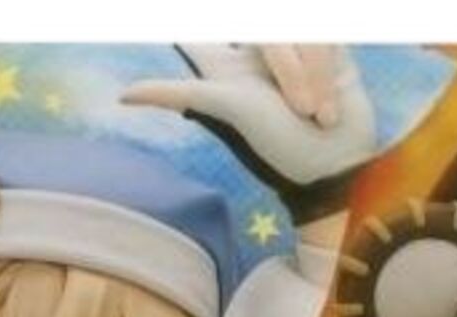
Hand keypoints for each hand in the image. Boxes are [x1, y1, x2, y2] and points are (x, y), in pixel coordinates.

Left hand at [123, 46, 376, 218]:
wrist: (337, 161)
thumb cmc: (280, 146)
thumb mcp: (228, 111)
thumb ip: (178, 92)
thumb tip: (120, 96)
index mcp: (222, 68)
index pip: (193, 37)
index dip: (186, 33)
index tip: (162, 13)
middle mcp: (254, 56)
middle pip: (259, 30)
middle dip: (283, 62)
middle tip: (295, 108)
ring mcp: (291, 50)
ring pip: (293, 31)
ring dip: (308, 73)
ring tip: (315, 115)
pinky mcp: (325, 49)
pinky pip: (322, 36)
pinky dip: (326, 68)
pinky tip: (330, 101)